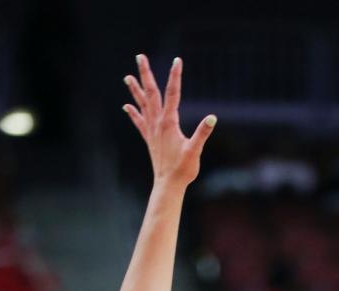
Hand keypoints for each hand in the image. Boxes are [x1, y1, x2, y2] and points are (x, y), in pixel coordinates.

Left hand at [123, 54, 215, 187]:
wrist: (168, 184)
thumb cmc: (183, 169)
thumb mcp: (195, 150)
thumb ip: (202, 133)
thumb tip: (212, 118)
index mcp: (169, 122)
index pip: (173, 93)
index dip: (175, 76)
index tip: (177, 60)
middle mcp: (157, 123)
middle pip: (151, 93)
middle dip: (146, 74)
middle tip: (140, 57)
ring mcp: (151, 130)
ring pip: (142, 105)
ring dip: (135, 90)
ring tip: (128, 77)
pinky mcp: (149, 139)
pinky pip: (139, 122)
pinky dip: (133, 113)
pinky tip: (126, 106)